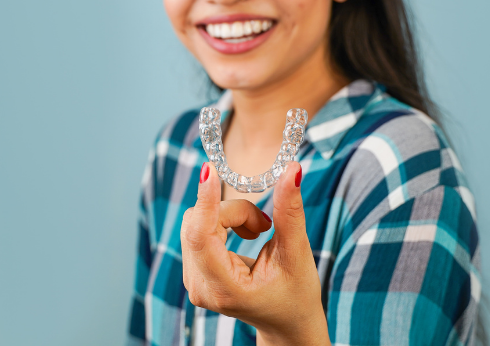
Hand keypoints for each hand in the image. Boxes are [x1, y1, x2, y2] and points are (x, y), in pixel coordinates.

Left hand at [180, 161, 330, 345]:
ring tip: (259, 232)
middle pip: (199, 222)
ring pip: (197, 220)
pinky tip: (246, 235)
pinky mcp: (193, 269)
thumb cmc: (295, 293)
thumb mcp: (296, 253)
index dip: (205, 200)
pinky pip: (198, 227)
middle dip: (234, 211)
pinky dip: (223, 221)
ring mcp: (192, 280)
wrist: (286, 320)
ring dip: (230, 216)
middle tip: (266, 224)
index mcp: (224, 288)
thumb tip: (291, 169)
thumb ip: (290, 211)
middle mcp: (199, 286)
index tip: (209, 170)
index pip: (201, 235)